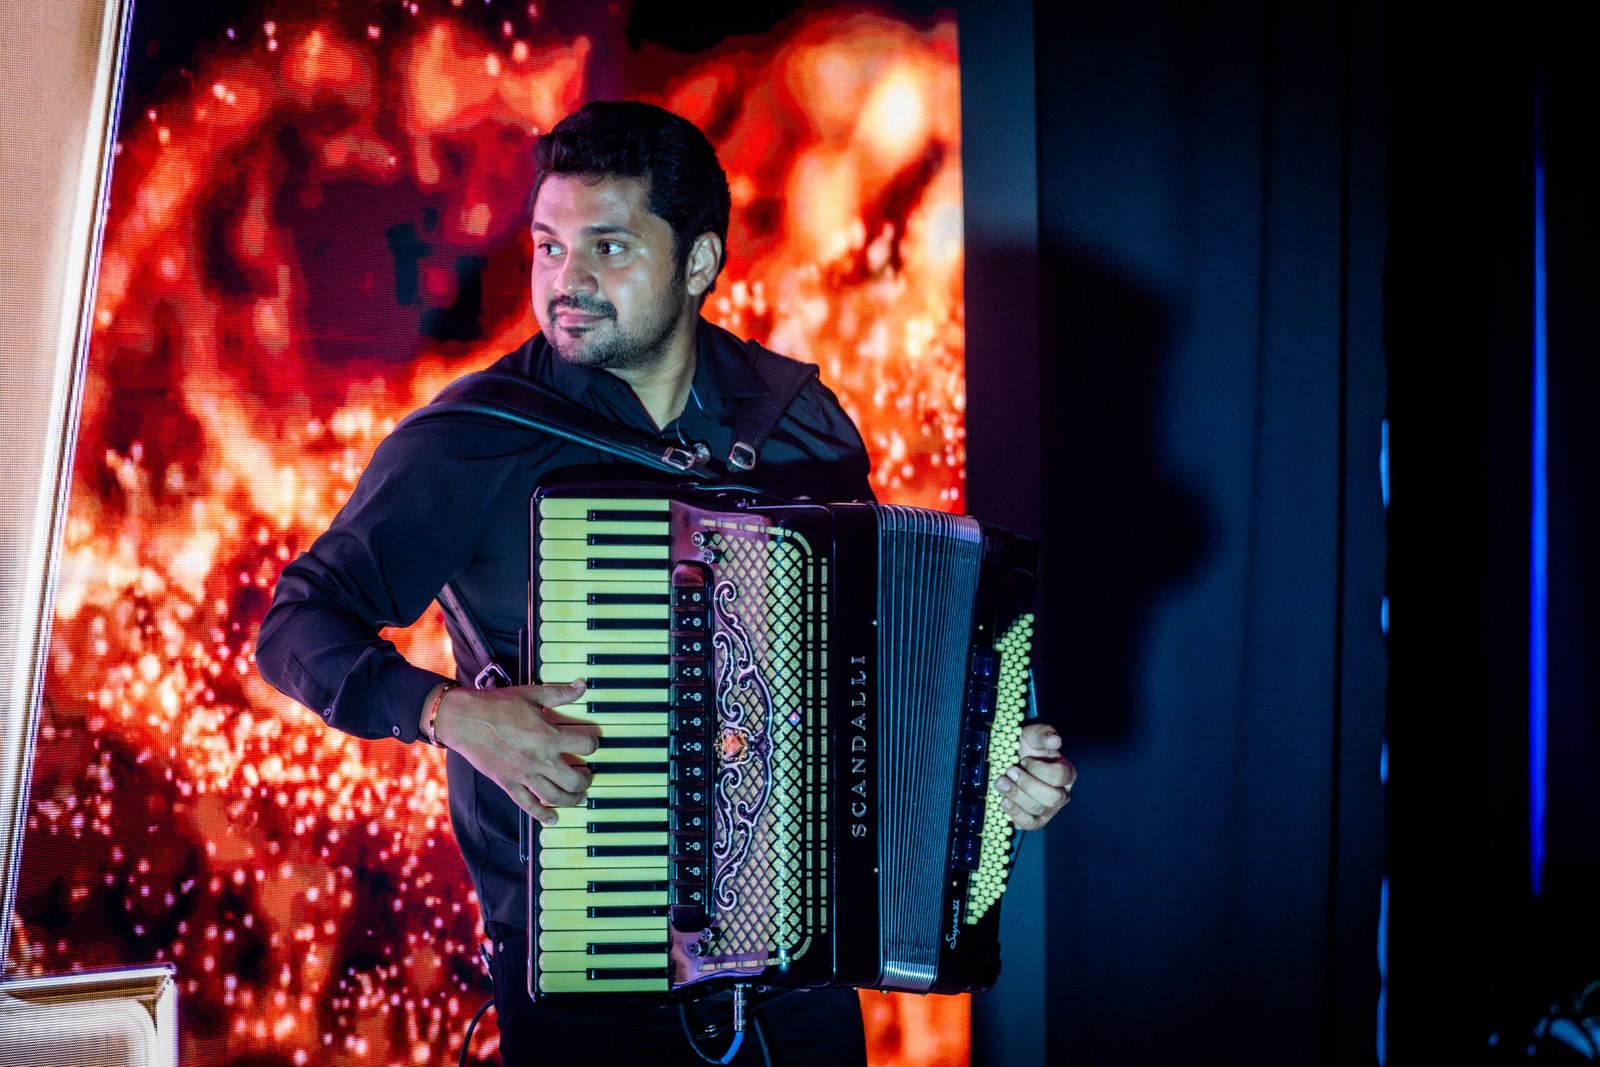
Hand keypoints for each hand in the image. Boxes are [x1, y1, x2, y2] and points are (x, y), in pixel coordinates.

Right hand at [428, 680, 595, 826]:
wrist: (465, 719)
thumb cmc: (497, 705)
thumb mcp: (532, 695)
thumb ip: (559, 694)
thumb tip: (581, 685)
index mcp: (549, 737)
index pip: (585, 746)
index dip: (593, 743)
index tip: (591, 742)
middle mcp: (540, 760)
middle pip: (575, 779)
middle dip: (586, 779)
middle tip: (587, 775)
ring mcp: (524, 775)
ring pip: (556, 797)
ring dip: (572, 799)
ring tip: (579, 796)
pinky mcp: (509, 784)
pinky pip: (528, 805)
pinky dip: (543, 815)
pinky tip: (552, 819)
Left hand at [994, 722, 1075, 829]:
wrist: (1011, 761)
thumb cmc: (1026, 748)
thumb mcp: (1033, 735)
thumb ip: (1043, 734)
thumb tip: (1055, 740)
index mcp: (1066, 773)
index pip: (1060, 777)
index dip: (1040, 770)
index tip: (1025, 760)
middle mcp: (1062, 794)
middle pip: (1052, 798)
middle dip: (1027, 785)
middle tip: (1009, 771)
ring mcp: (1049, 810)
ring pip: (1038, 811)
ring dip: (1017, 797)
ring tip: (1001, 783)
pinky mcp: (1035, 820)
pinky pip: (1029, 824)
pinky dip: (1015, 814)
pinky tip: (1004, 801)